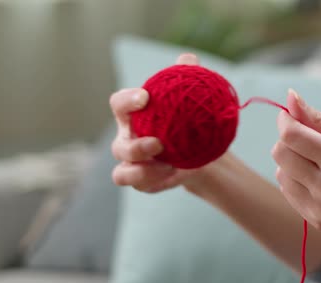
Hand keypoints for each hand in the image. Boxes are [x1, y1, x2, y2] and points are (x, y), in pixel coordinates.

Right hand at [110, 53, 212, 192]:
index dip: (127, 100)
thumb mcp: (193, 97)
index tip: (146, 96)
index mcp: (132, 115)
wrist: (202, 151)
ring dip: (142, 170)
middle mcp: (126, 140)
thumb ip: (187, 76)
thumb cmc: (190, 118)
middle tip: (158, 143)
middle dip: (136, 146)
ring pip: (122, 171)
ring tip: (168, 165)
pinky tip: (173, 174)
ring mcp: (131, 164)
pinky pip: (138, 184)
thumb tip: (189, 59)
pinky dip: (152, 181)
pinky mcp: (141, 180)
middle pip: (118, 146)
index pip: (119, 104)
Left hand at [272, 89, 320, 231]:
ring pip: (280, 173)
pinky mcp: (317, 220)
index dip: (285, 120)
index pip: (291, 136)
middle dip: (288, 139)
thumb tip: (290, 96)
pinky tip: (317, 178)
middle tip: (308, 138)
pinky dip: (295, 179)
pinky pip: (288, 191)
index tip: (290, 115)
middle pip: (280, 154)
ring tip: (317, 161)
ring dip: (291, 161)